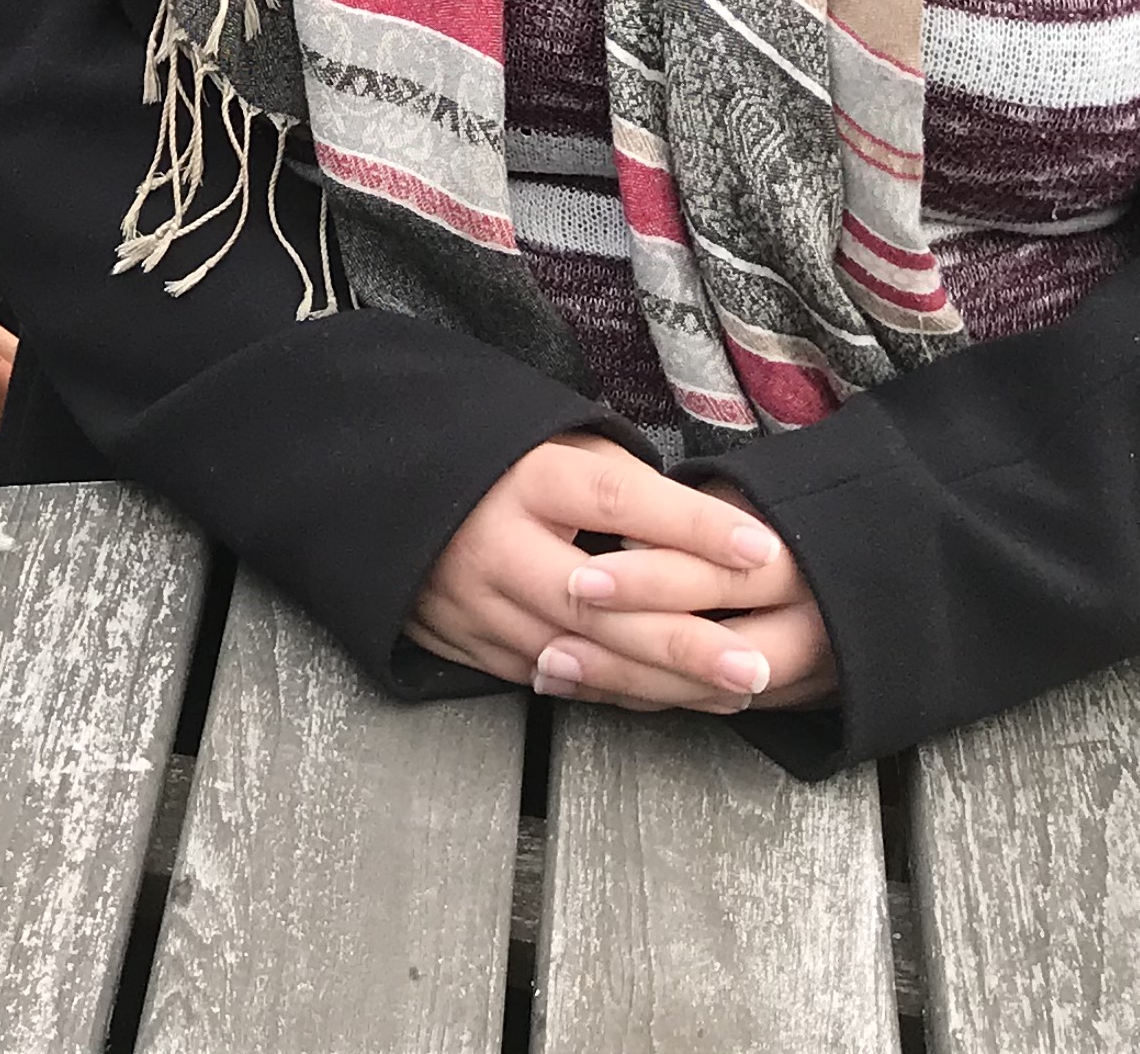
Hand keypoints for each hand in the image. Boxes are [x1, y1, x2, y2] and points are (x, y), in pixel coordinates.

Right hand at [406, 436, 835, 714]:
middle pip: (596, 602)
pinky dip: (611, 692)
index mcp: (520, 477)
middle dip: (682, 641)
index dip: (690, 526)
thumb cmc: (491, 460)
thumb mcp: (549, 442)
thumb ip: (617, 482)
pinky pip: (548, 680)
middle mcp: (492, 542)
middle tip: (754, 664)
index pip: (616, 500)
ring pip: (575, 657)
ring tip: (733, 690)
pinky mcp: (460, 643)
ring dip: (658, 681)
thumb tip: (701, 523)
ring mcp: (470, 600)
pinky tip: (669, 697)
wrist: (378, 489)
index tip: (761, 549)